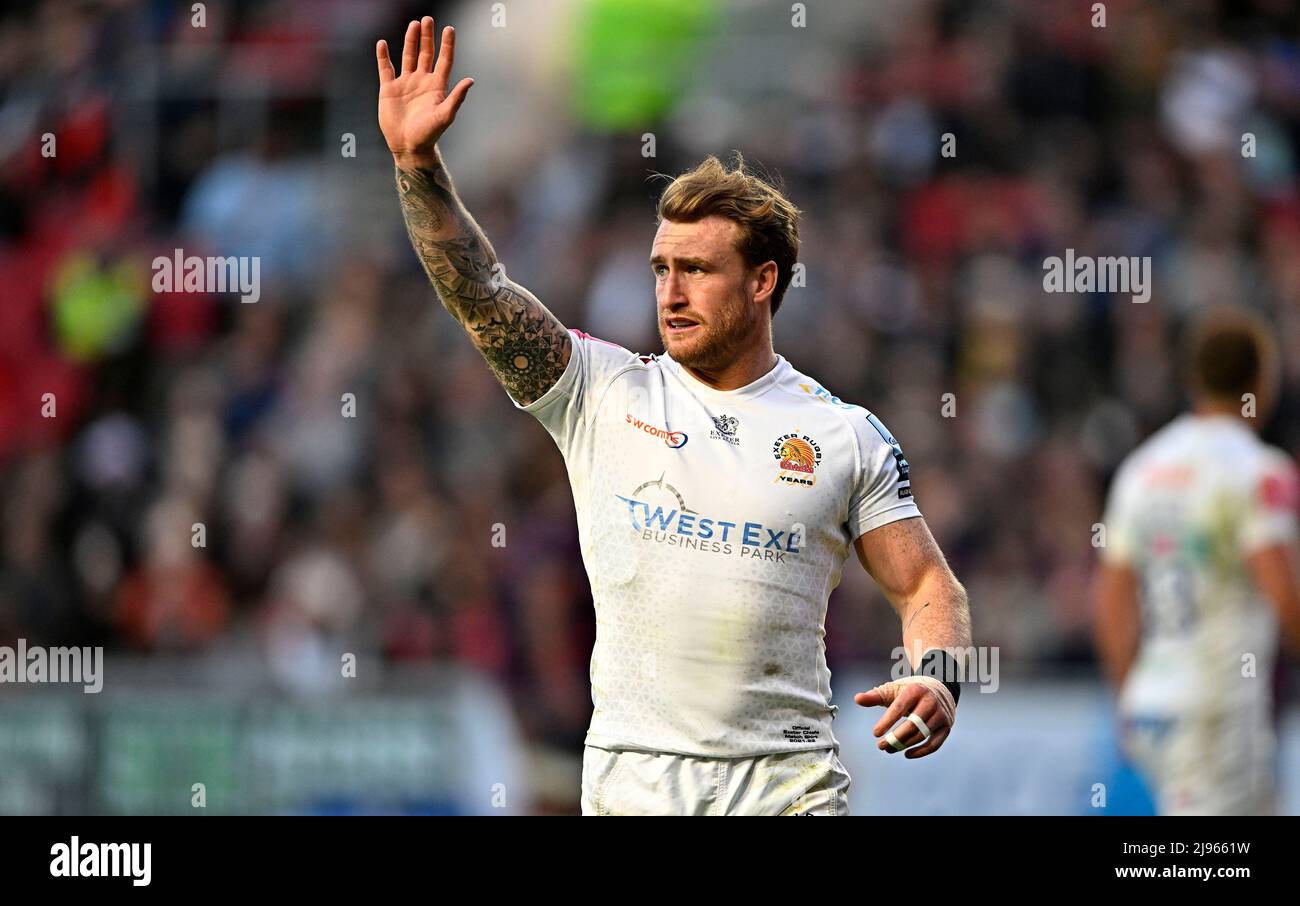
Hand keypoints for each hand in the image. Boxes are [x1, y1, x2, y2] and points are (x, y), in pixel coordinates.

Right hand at [377, 17, 473, 169]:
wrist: (409, 146)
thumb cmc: (430, 133)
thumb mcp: (445, 115)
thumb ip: (456, 97)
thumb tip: (471, 80)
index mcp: (437, 86)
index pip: (444, 60)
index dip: (447, 45)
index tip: (449, 29)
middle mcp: (422, 81)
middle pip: (426, 53)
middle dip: (427, 37)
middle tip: (428, 19)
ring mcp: (405, 83)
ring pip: (408, 56)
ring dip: (410, 40)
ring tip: (413, 25)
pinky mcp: (389, 89)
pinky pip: (385, 68)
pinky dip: (383, 56)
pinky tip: (383, 43)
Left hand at [855, 676, 954, 758]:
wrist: (939, 688)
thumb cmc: (910, 691)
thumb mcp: (893, 689)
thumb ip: (875, 696)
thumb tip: (857, 699)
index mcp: (915, 690)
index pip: (899, 708)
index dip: (887, 722)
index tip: (875, 733)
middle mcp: (930, 702)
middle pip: (912, 725)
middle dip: (895, 738)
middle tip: (880, 746)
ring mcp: (940, 715)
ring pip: (922, 735)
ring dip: (904, 745)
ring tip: (888, 749)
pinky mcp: (946, 727)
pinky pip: (934, 744)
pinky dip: (921, 752)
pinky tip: (906, 754)